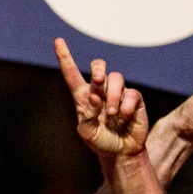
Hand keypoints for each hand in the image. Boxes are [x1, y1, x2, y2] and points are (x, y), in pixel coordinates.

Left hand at [56, 39, 146, 159]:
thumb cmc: (100, 141)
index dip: (65, 57)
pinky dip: (126, 105)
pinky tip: (124, 116)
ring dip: (112, 95)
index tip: (58, 41)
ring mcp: (118, 93)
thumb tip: (95, 96)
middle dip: (98, 68)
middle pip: (98, 65)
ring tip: (112, 114)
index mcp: (83, 97)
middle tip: (98, 80)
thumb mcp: (87, 132)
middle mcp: (100, 91)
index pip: (71, 74)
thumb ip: (87, 115)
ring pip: (115, 78)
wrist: (121, 152)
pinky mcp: (134, 99)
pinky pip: (131, 93)